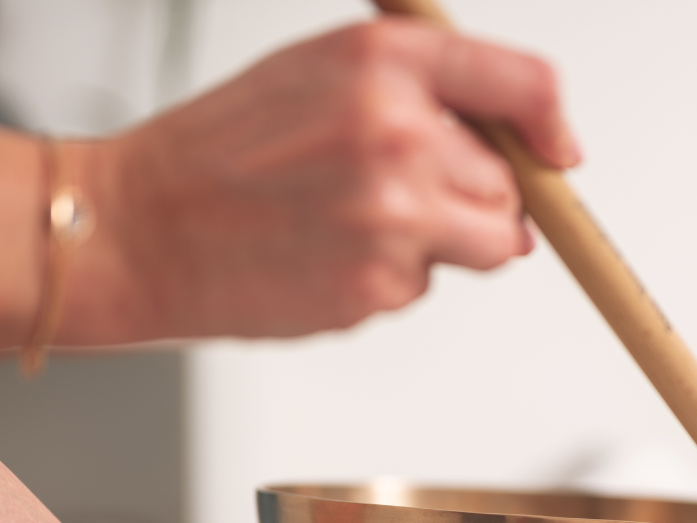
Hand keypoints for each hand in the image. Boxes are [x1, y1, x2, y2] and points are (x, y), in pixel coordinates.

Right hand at [61, 18, 581, 344]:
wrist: (137, 228)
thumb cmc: (218, 152)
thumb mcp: (320, 72)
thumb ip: (416, 93)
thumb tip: (509, 138)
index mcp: (386, 61)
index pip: (524, 84)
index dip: (553, 124)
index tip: (559, 152)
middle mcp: (399, 130)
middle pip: (509, 182)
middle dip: (469, 197)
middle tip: (391, 197)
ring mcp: (394, 212)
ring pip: (488, 243)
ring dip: (443, 243)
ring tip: (356, 224)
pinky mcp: (380, 282)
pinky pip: (426, 287)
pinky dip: (390, 280)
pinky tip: (326, 256)